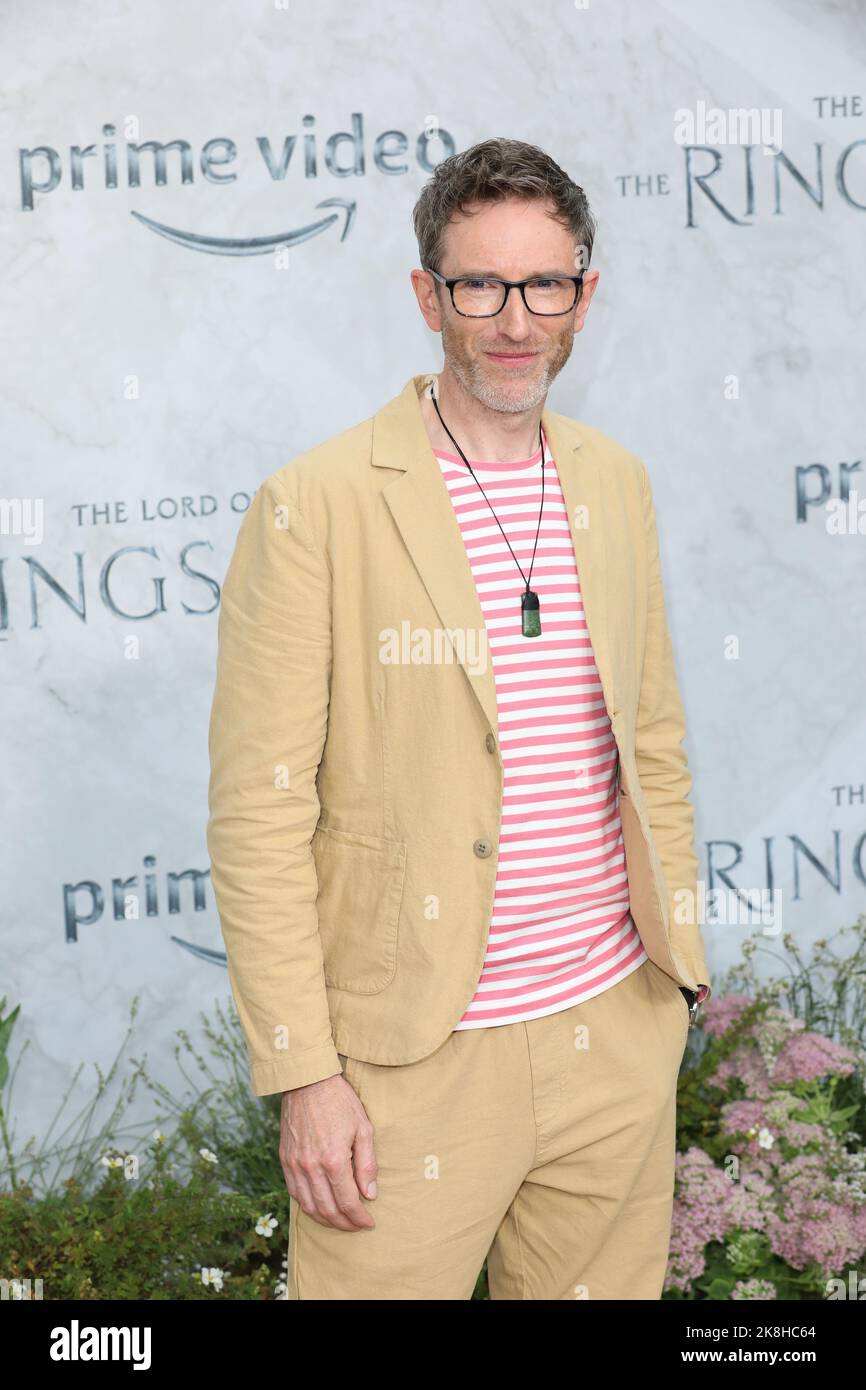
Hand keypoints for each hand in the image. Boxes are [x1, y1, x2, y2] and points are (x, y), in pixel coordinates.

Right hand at [280, 1073, 377, 1230]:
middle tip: (356, 1227)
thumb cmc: (339, 1101)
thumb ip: (367, 1164)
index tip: (369, 1223)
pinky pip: (294, 1193)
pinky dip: (307, 1206)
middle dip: (344, 1224)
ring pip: (309, 1206)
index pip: (348, 1201)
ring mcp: (295, 1165)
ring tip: (339, 1222)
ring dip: (325, 1220)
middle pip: (328, 1209)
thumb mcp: (363, 1128)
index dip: (360, 1218)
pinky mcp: (285, 1160)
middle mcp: (311, 1167)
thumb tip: (370, 1194)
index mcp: (334, 1160)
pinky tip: (318, 1207)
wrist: (307, 1082)